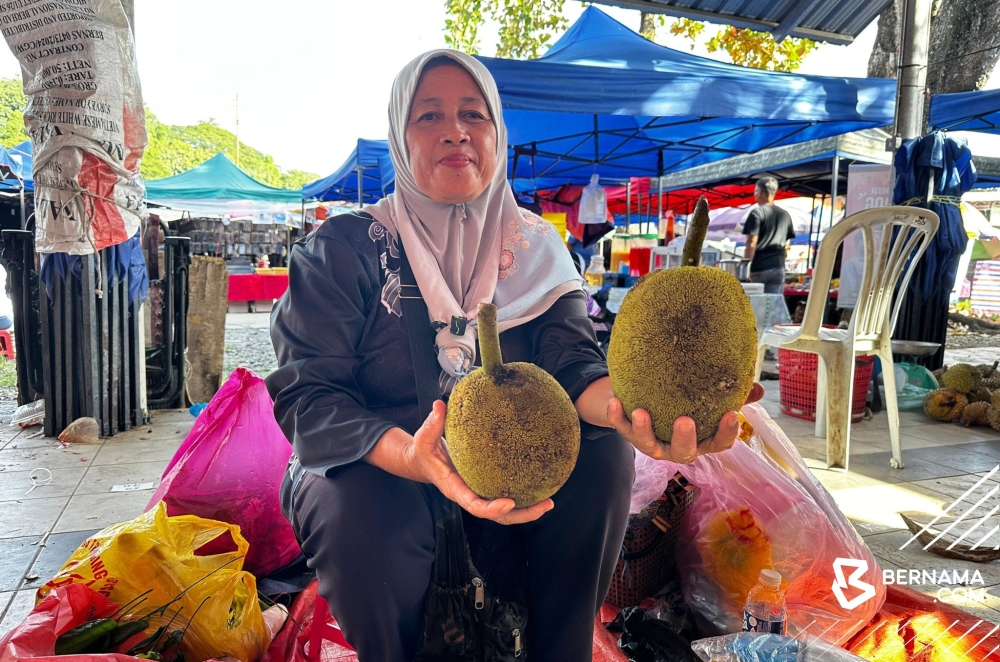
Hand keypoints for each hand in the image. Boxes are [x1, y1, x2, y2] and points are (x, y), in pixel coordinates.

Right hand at [409, 400, 553, 524]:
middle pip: (498, 515)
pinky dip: (524, 497)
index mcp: (455, 489)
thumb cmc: (425, 453)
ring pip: (505, 512)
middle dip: (521, 514)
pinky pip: (506, 496)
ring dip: (528, 510)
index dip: (492, 508)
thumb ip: (431, 424)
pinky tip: (541, 487)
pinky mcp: (487, 487)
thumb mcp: (423, 439)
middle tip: (544, 505)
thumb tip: (439, 405)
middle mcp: (470, 495)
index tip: (509, 502)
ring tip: (549, 502)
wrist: (424, 462)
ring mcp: (480, 493)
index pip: (475, 506)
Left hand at [608, 383, 764, 463]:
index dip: (726, 433)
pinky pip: (622, 429)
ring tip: (641, 413)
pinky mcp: (629, 433)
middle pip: (684, 452)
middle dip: (684, 438)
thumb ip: (732, 395)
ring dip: (644, 430)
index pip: (718, 443)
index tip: (731, 415)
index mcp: (700, 440)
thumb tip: (758, 389)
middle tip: (684, 421)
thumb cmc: (683, 400)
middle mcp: (676, 447)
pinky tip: (616, 401)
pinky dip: (617, 417)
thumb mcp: (706, 399)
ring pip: (649, 445)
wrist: (643, 399)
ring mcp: (652, 443)